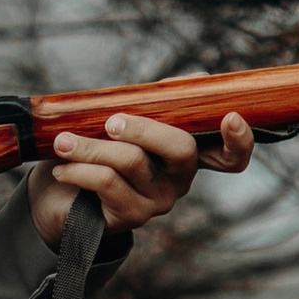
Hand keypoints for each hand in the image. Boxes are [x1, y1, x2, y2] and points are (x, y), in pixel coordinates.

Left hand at [27, 108, 252, 251]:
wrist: (58, 195)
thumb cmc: (96, 148)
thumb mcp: (124, 117)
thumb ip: (158, 100)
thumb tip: (194, 81)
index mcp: (186, 152)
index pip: (230, 156)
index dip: (239, 140)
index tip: (231, 117)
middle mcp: (179, 179)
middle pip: (181, 149)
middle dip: (144, 128)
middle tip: (111, 122)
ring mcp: (158, 201)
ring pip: (132, 162)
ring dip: (90, 147)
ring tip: (62, 142)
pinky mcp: (131, 217)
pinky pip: (108, 184)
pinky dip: (80, 169)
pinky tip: (62, 167)